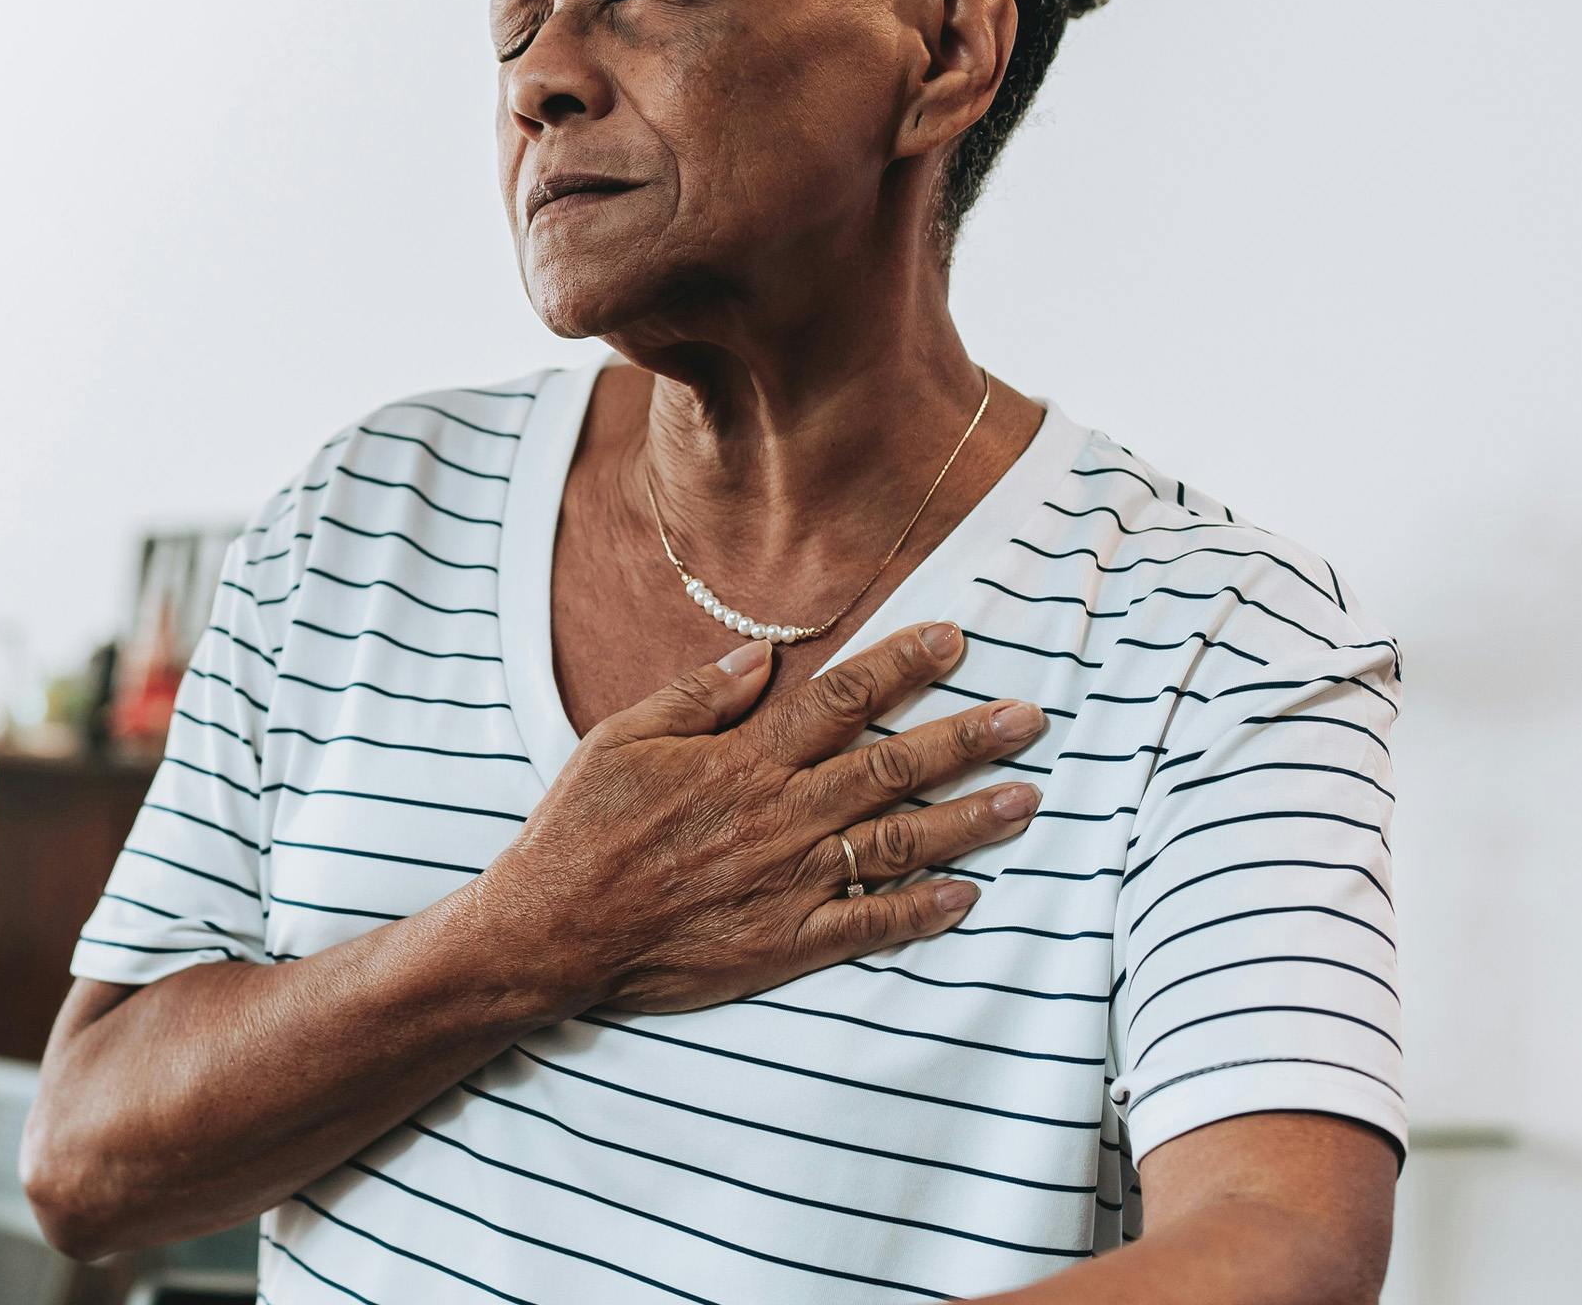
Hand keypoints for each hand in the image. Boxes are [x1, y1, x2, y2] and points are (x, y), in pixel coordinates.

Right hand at [475, 622, 1045, 1015]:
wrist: (551, 930)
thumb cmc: (582, 827)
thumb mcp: (622, 738)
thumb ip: (698, 695)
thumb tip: (763, 657)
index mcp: (743, 759)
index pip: (841, 699)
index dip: (903, 664)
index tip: (955, 639)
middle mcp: (779, 816)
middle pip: (892, 767)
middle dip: (968, 737)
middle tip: (1030, 717)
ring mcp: (788, 883)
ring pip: (898, 844)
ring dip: (969, 820)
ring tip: (1028, 798)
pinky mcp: (784, 943)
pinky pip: (868, 926)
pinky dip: (922, 913)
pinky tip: (971, 895)